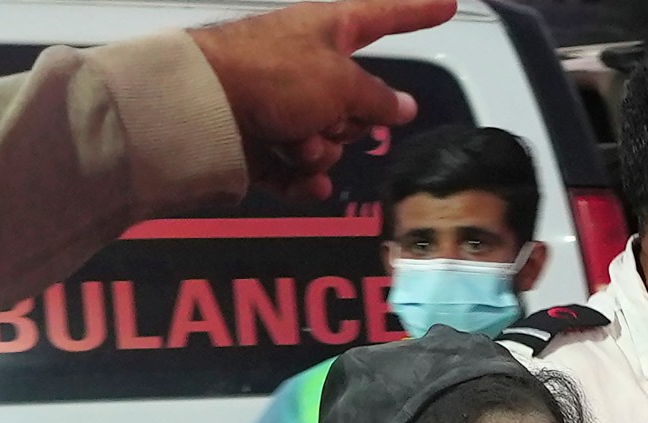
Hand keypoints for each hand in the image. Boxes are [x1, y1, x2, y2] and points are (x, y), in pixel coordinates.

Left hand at [190, 0, 456, 200]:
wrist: (200, 105)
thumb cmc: (266, 72)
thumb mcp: (342, 85)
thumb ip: (379, 100)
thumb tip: (402, 106)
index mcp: (329, 28)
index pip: (387, 15)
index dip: (419, 12)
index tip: (446, 6)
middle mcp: (305, 61)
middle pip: (356, 100)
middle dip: (349, 123)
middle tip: (327, 118)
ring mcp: (281, 100)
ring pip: (327, 137)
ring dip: (320, 149)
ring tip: (296, 143)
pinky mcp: (260, 136)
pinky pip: (296, 165)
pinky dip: (301, 175)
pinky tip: (305, 180)